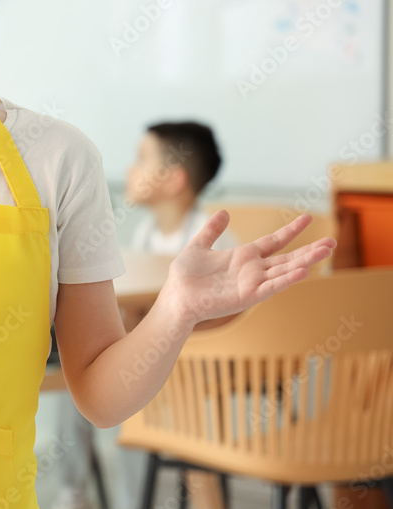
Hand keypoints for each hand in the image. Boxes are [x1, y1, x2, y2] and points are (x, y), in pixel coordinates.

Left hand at [161, 211, 335, 328]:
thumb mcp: (199, 246)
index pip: (274, 241)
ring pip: (285, 270)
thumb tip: (223, 212)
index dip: (290, 231)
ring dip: (305, 261)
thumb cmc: (185, 276)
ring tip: (326, 251)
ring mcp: (253, 283)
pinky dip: (287, 279)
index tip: (307, 217)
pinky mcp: (248, 296)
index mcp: (244, 256)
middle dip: (309, 250)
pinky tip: (303, 271)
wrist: (176, 297)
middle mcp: (253, 270)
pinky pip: (271, 286)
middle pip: (287, 257)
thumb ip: (212, 231)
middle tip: (332, 242)